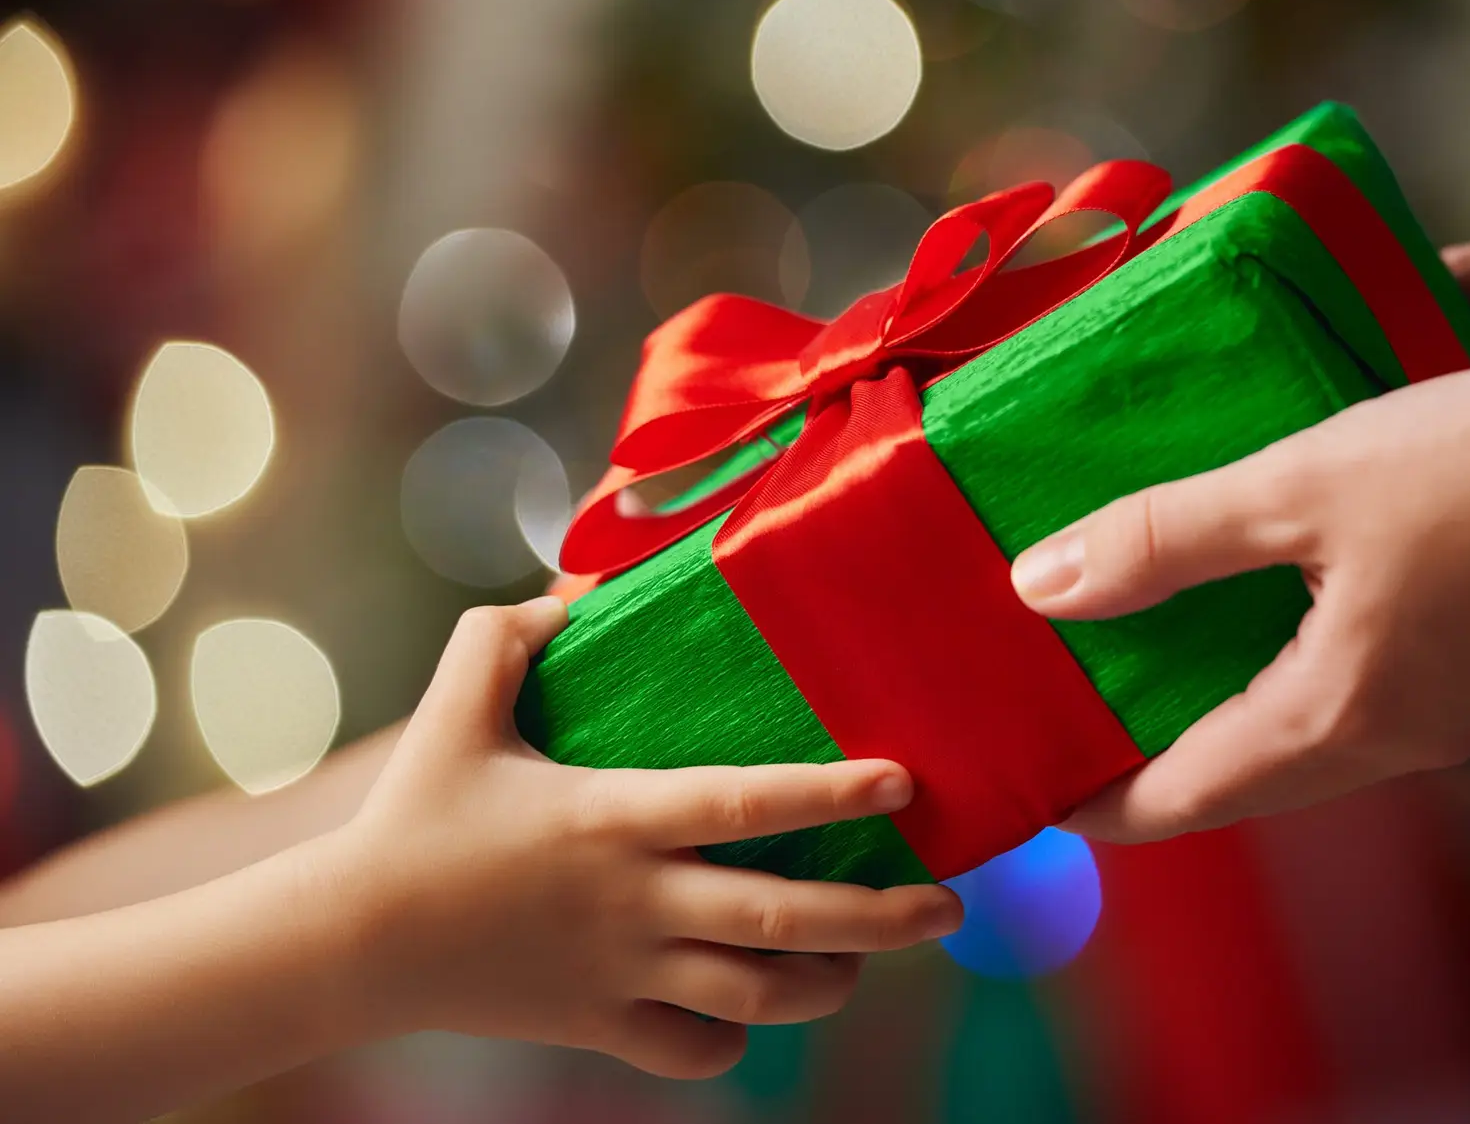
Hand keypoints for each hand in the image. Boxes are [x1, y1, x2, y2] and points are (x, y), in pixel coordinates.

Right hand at [319, 599, 961, 1076]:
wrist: (349, 943)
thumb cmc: (412, 815)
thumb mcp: (456, 702)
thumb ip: (509, 633)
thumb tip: (567, 594)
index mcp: (614, 817)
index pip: (747, 803)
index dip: (832, 792)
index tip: (906, 784)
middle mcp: (635, 900)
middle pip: (785, 920)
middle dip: (880, 920)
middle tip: (946, 910)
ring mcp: (622, 972)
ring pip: (756, 997)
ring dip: (826, 982)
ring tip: (864, 958)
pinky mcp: (598, 1027)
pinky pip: (693, 1049)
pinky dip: (734, 1038)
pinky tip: (753, 1011)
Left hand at [1010, 330, 1469, 842]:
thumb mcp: (1300, 483)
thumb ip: (1165, 538)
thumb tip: (1043, 588)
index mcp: (1344, 711)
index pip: (1193, 795)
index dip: (1112, 802)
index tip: (1051, 800)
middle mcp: (1414, 735)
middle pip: (1266, 776)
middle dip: (1180, 761)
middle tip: (1106, 723)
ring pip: (1339, 734)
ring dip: (1261, 709)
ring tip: (1194, 661)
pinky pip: (1404, 690)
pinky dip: (1339, 666)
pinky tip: (1324, 605)